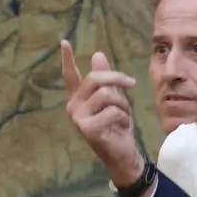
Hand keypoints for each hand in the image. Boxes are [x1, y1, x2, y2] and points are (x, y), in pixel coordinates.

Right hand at [61, 40, 142, 185]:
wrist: (123, 154)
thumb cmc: (117, 127)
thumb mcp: (114, 99)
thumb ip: (106, 79)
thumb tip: (97, 54)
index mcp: (78, 98)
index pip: (70, 76)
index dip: (67, 59)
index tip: (64, 42)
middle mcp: (73, 106)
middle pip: (94, 78)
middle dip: (116, 78)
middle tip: (131, 83)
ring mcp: (78, 118)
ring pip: (106, 94)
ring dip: (122, 103)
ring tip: (124, 115)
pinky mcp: (87, 128)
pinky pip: (112, 111)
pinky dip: (123, 117)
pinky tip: (120, 128)